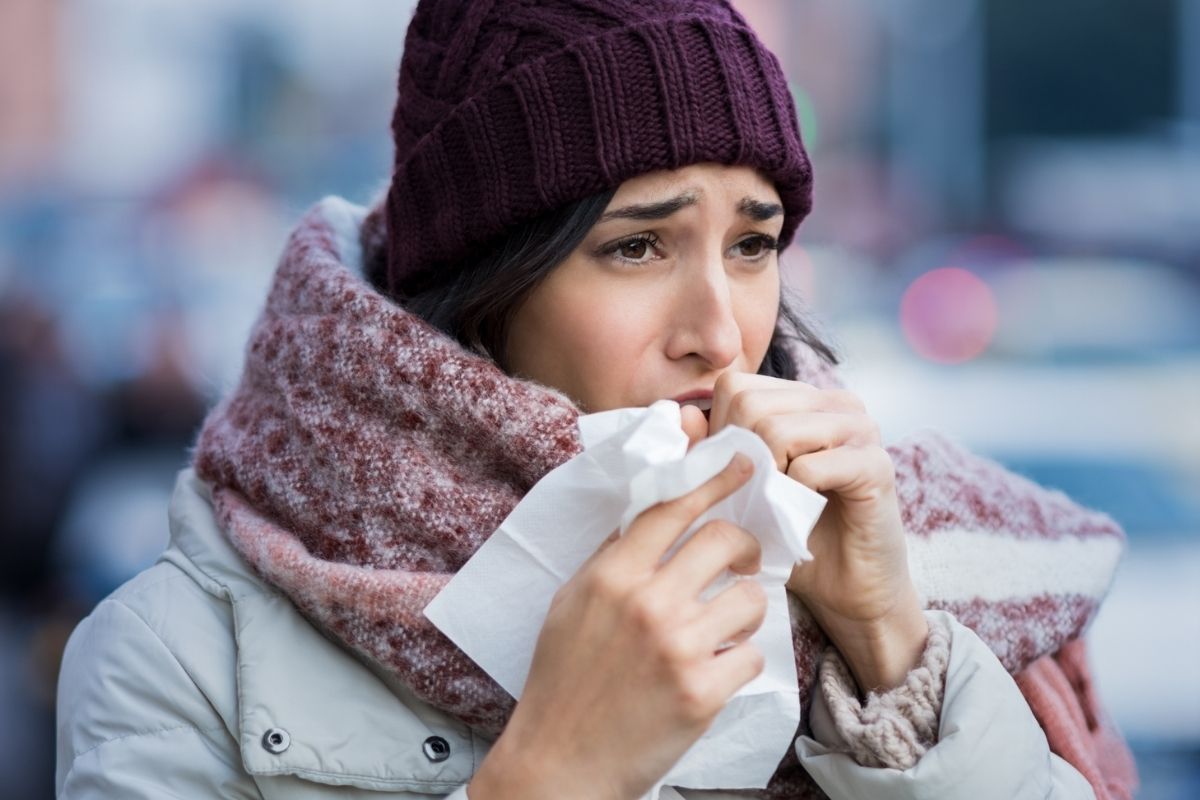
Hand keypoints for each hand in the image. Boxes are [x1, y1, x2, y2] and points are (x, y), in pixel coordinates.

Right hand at [470, 455, 767, 799]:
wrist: (560, 763)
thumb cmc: (562, 681)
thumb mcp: (571, 605)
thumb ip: (612, 559)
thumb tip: (651, 517)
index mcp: (612, 576)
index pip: (673, 508)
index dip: (714, 479)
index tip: (743, 464)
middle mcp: (647, 603)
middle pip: (724, 541)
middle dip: (745, 548)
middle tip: (743, 563)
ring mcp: (678, 647)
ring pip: (750, 599)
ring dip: (745, 611)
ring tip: (725, 630)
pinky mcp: (703, 692)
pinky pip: (751, 656)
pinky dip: (739, 664)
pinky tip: (715, 674)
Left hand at [706, 372, 927, 691]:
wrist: (848, 589)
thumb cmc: (790, 535)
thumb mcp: (739, 489)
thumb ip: (710, 451)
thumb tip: (684, 415)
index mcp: (804, 398)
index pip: (736, 386)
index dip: (721, 433)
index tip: (735, 475)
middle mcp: (836, 402)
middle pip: (751, 405)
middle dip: (739, 459)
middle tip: (756, 497)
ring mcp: (861, 429)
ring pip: (776, 431)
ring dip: (764, 480)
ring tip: (777, 505)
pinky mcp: (876, 464)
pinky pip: (809, 467)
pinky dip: (792, 498)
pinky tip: (802, 514)